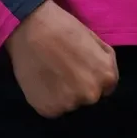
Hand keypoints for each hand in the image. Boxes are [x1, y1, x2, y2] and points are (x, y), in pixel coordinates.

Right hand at [4, 0, 118, 117]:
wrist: (30, 28)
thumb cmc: (63, 27)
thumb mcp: (94, 39)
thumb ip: (104, 61)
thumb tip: (106, 75)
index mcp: (106, 76)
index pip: (106, 87)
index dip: (92, 76)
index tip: (79, 67)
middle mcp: (91, 95)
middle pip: (88, 97)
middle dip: (79, 86)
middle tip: (63, 69)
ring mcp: (69, 104)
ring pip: (70, 103)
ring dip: (63, 94)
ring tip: (50, 74)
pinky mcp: (48, 109)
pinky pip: (52, 108)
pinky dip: (47, 98)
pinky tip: (41, 82)